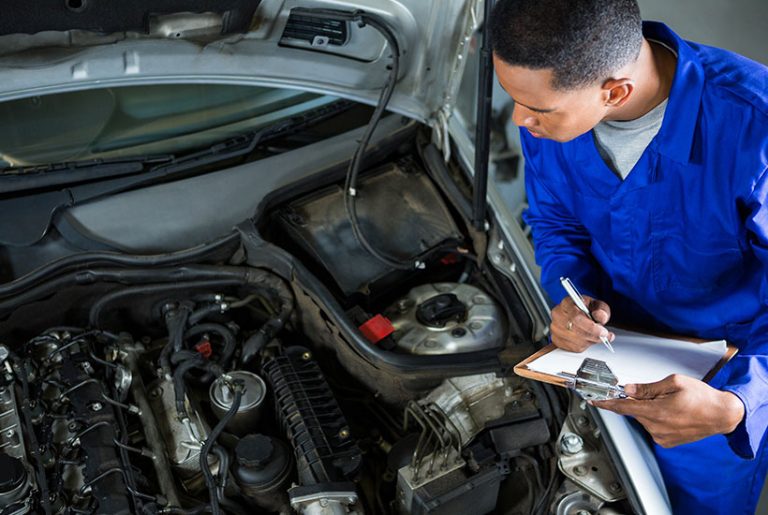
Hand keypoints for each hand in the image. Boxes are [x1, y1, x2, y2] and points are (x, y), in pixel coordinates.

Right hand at [550, 295, 614, 351]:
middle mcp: (558, 315)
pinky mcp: (557, 340)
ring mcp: (555, 329)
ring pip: (576, 341)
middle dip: (593, 335)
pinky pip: (574, 348)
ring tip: (598, 336)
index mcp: (567, 303)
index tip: (603, 331)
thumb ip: (602, 310)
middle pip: (575, 330)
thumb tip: (601, 317)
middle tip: (605, 335)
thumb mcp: (598, 305)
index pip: (576, 317)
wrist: (580, 315)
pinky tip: (589, 339)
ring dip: (590, 341)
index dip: (591, 327)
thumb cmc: (587, 309)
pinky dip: (585, 346)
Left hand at [592, 374, 744, 447]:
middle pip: (634, 411)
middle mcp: (656, 427)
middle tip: (658, 394)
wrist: (722, 415)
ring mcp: (661, 437)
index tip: (594, 401)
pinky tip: (672, 413)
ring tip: (671, 404)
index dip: (606, 403)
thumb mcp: (674, 383)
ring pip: (644, 418)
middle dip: (639, 401)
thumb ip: (647, 388)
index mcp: (656, 411)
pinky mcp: (666, 442)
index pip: (622, 407)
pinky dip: (657, 418)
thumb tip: (628, 389)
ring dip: (650, 409)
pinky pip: (653, 427)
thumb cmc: (702, 397)